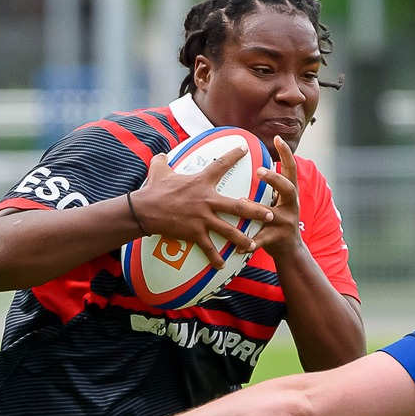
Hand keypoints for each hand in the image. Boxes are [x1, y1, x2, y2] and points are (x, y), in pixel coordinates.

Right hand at [128, 146, 276, 267]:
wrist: (144, 210)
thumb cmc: (153, 189)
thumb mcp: (158, 170)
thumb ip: (163, 161)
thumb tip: (162, 154)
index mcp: (201, 182)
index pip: (221, 164)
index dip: (233, 155)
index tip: (244, 149)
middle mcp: (207, 200)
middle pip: (238, 207)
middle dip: (256, 211)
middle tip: (270, 214)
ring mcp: (202, 218)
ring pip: (228, 230)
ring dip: (242, 239)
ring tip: (253, 245)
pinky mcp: (194, 233)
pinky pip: (208, 248)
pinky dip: (215, 258)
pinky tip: (222, 266)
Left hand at [250, 136, 305, 261]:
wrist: (290, 251)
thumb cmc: (276, 221)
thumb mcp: (275, 201)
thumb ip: (267, 187)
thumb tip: (252, 165)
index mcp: (289, 194)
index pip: (290, 169)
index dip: (286, 154)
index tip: (278, 138)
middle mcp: (291, 205)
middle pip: (288, 188)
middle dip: (275, 178)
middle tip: (259, 171)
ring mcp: (286, 222)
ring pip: (272, 213)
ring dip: (257, 207)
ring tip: (240, 202)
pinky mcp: (279, 238)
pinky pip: (262, 239)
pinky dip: (251, 242)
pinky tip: (240, 244)